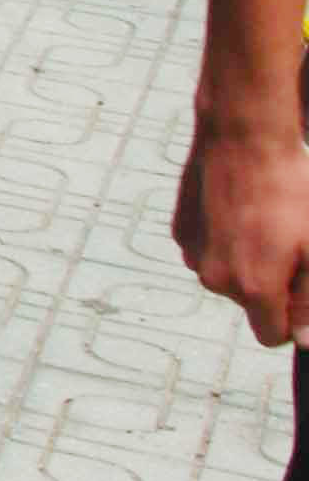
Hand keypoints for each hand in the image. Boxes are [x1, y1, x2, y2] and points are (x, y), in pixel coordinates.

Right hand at [179, 127, 308, 343]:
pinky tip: (241, 210)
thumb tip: (304, 341)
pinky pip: (209, 251)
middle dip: (273, 284)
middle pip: (251, 304)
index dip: (295, 318)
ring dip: (249, 260)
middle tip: (290, 243)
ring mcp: (194, 255)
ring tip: (267, 222)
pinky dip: (226, 239)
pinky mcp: (183, 231)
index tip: (304, 289)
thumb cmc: (293, 191)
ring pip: (229, 277)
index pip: (273, 336)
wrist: (246, 139)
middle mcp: (216, 279)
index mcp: (253, 288)